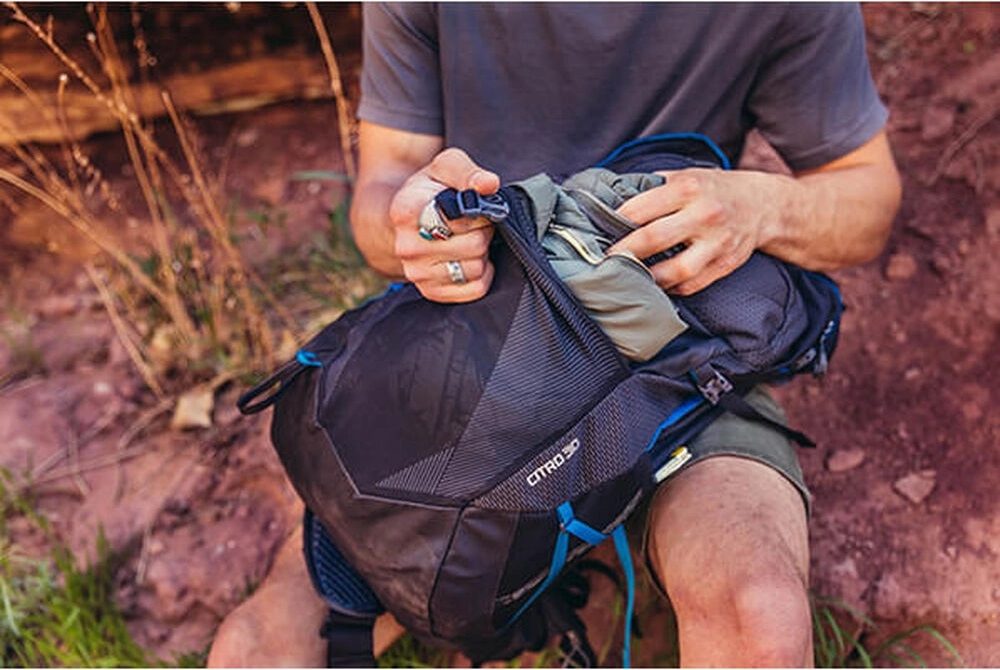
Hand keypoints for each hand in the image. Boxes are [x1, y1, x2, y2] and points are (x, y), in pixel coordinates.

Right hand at [388, 148, 500, 302]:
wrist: (406, 221)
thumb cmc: (430, 190)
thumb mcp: (444, 167)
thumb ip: (467, 172)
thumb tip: (490, 185)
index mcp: (407, 212)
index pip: (462, 219)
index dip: (478, 211)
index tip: (472, 205)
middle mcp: (408, 247)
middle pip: (474, 245)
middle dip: (483, 231)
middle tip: (476, 223)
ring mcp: (417, 273)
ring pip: (476, 269)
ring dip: (482, 253)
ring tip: (470, 239)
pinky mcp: (431, 292)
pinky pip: (475, 289)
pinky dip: (482, 274)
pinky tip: (470, 258)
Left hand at [609, 168, 776, 294]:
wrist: (762, 205)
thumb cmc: (712, 190)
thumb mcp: (686, 176)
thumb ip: (653, 188)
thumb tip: (611, 202)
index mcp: (688, 187)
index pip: (641, 209)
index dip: (615, 223)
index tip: (598, 233)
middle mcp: (704, 214)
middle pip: (654, 238)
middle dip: (624, 252)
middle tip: (605, 261)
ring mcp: (718, 242)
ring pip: (676, 270)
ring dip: (648, 278)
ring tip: (629, 278)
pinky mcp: (726, 264)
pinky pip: (692, 284)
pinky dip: (670, 288)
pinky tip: (656, 284)